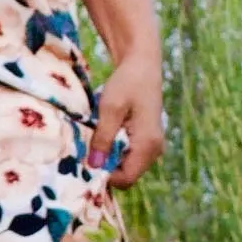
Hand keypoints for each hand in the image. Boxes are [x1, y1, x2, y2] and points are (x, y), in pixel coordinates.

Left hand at [91, 47, 165, 195]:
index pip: (127, 178)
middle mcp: (155, 149)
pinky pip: (130, 155)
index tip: (86, 163)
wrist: (142, 63)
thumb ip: (103, 138)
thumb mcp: (110, 108)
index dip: (105, 177)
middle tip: (86, 152)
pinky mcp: (147, 140)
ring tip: (94, 142)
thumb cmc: (127, 82)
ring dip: (109, 159)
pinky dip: (115, 151)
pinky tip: (103, 137)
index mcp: (148, 144)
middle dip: (106, 168)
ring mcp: (153, 146)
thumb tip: (95, 165)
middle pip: (127, 175)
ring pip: (127, 166)